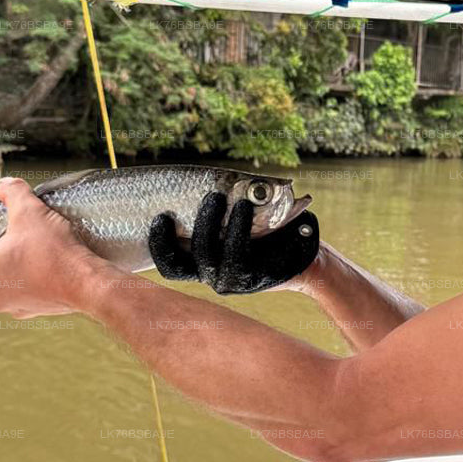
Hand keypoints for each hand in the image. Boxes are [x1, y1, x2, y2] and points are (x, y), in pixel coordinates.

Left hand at [0, 177, 110, 318]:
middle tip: (11, 238)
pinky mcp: (35, 311)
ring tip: (33, 251)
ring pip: (4, 285)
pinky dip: (33, 281)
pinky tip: (49, 267)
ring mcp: (14, 307)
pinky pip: (26, 294)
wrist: (87, 283)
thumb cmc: (53, 251)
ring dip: (13, 270)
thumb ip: (13, 193)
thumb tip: (5, 185)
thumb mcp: (30, 211)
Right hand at [148, 191, 319, 293]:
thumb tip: (200, 181)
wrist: (303, 250)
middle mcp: (211, 276)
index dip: (159, 245)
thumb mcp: (235, 221)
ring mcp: (231, 280)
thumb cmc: (266, 228)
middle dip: (193, 225)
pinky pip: (238, 252)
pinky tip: (243, 207)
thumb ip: (217, 209)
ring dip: (212, 223)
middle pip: (184, 261)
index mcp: (200, 265)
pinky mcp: (252, 278)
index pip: (170, 266)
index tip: (160, 217)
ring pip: (209, 256)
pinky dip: (238, 227)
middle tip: (210, 196)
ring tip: (222, 196)